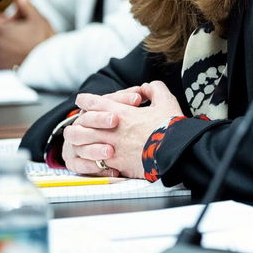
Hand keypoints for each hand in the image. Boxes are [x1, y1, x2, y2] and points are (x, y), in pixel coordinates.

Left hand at [62, 82, 182, 178]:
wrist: (175, 152)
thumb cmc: (171, 127)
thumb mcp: (166, 101)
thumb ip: (155, 89)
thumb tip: (148, 87)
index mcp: (121, 112)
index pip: (95, 102)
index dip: (86, 100)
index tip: (82, 100)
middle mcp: (112, 130)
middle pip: (83, 124)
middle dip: (79, 123)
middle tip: (77, 123)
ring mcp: (112, 148)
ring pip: (84, 144)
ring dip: (82, 143)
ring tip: (81, 144)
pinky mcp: (116, 165)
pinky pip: (95, 163)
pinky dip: (92, 161)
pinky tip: (95, 161)